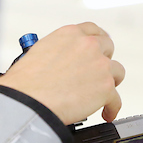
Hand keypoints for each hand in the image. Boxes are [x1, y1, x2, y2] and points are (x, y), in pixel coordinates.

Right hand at [0, 23, 124, 123]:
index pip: (92, 30)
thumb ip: (59, 51)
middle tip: (97, 72)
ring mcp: (100, 66)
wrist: (27, 100)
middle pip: (108, 48)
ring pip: (117, 72)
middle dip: (104, 59)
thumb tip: (63, 61)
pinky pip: (116, 99)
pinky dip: (112, 107)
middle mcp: (88, 46)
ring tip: (102, 93)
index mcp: (70, 34)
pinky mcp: (106, 88)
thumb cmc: (26, 82)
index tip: (98, 48)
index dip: (97, 40)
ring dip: (110, 81)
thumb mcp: (39, 51)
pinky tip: (106, 113)